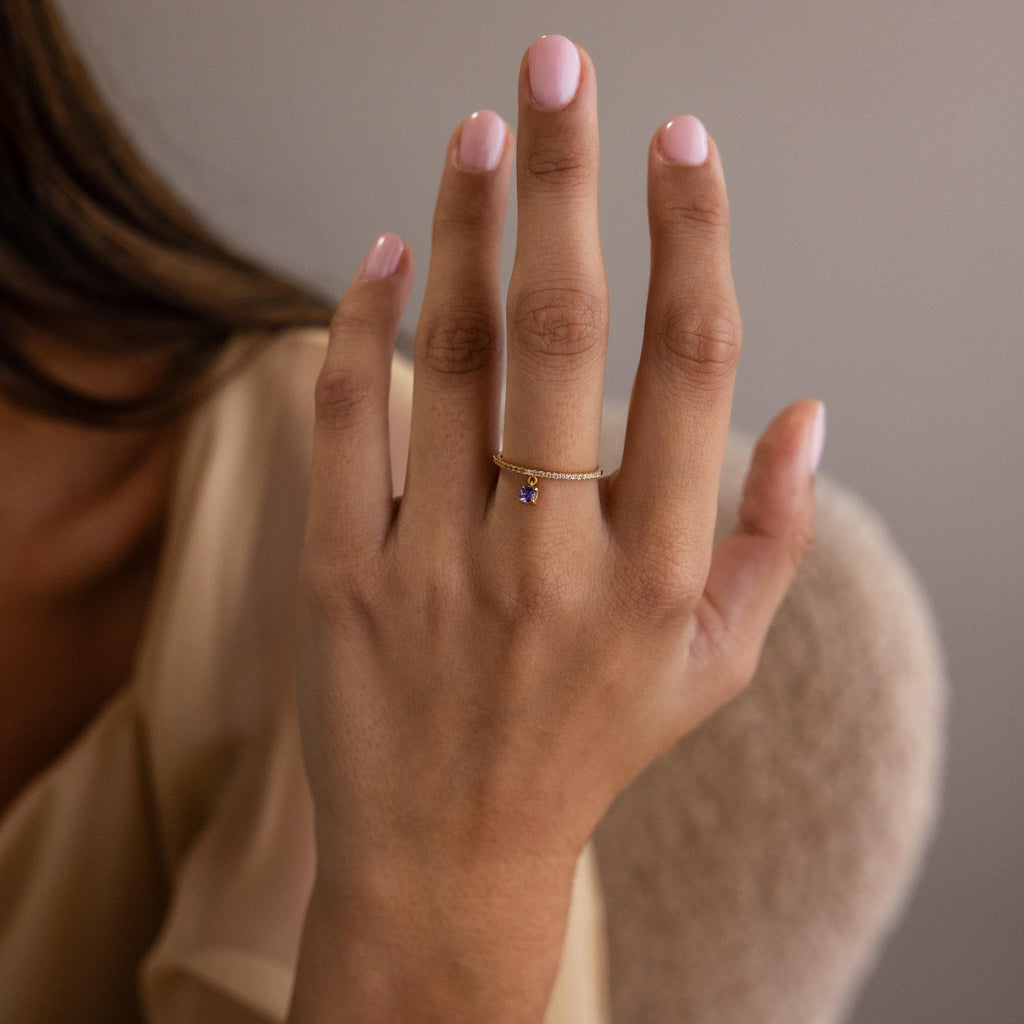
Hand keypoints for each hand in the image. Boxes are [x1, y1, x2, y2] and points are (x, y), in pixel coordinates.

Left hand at [291, 34, 823, 1023]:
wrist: (451, 854)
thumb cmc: (588, 747)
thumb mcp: (714, 670)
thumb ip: (772, 541)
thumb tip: (809, 408)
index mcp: (660, 574)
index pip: (691, 368)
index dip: (693, 237)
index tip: (681, 141)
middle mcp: (555, 560)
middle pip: (563, 331)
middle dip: (566, 179)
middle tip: (559, 63)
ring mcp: (440, 567)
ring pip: (450, 359)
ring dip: (463, 226)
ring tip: (479, 130)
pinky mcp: (343, 579)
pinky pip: (344, 424)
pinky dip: (357, 328)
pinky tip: (382, 256)